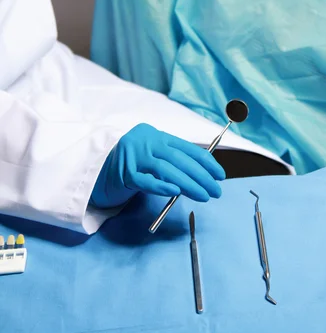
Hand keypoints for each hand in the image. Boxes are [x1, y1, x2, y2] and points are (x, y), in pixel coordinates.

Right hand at [90, 123, 225, 207]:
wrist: (99, 167)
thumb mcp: (154, 155)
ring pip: (166, 169)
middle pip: (179, 159)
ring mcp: (135, 156)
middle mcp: (147, 142)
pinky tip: (175, 191)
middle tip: (215, 190)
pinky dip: (161, 185)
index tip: (220, 175)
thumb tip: (203, 176)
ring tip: (203, 196)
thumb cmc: (133, 163)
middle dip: (201, 176)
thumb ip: (173, 161)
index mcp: (158, 136)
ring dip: (188, 184)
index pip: (188, 148)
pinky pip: (145, 180)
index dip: (206, 162)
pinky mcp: (124, 173)